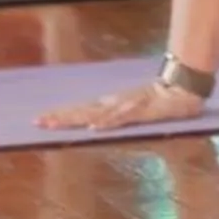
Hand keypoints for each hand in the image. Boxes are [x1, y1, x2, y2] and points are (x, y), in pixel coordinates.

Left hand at [36, 78, 208, 131]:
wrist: (181, 90)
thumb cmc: (156, 101)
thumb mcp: (130, 110)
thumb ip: (114, 117)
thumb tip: (94, 125)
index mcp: (109, 105)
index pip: (80, 110)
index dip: (60, 115)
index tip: (39, 120)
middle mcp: (113, 104)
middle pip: (82, 111)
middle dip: (60, 117)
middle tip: (38, 122)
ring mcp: (126, 106)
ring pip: (96, 114)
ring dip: (76, 120)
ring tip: (56, 125)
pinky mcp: (140, 111)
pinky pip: (122, 118)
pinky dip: (108, 122)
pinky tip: (94, 128)